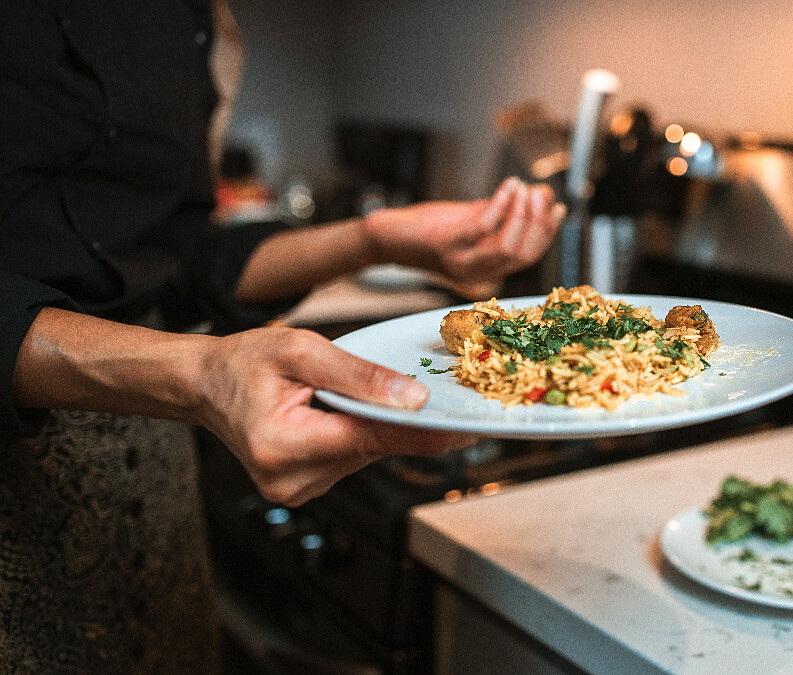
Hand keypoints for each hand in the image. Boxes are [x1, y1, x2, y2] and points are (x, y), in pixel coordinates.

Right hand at [195, 326, 473, 505]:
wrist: (204, 385)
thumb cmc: (244, 362)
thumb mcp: (302, 350)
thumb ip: (360, 375)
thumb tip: (414, 396)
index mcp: (284, 445)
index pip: (372, 439)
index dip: (422, 431)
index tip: (465, 429)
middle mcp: (291, 479)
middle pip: (372, 447)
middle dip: (393, 418)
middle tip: (416, 390)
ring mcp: (297, 489)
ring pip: (364, 454)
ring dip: (370, 425)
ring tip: (340, 394)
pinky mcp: (303, 489)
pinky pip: (350, 458)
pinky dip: (354, 435)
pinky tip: (336, 414)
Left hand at [361, 177, 565, 287]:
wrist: (389, 237)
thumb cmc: (430, 229)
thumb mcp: (472, 220)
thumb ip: (504, 211)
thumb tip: (540, 193)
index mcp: (486, 269)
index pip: (528, 257)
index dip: (547, 233)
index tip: (556, 208)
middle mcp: (477, 271)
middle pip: (523, 255)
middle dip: (538, 223)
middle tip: (540, 194)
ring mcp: (461, 261)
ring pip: (508, 246)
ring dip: (522, 215)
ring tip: (525, 189)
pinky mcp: (447, 245)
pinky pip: (484, 226)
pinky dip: (502, 203)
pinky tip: (509, 186)